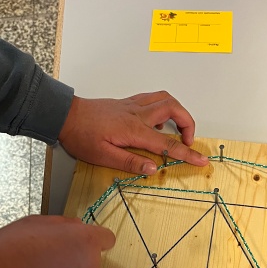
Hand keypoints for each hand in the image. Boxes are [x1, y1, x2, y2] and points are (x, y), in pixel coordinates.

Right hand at [0, 215, 114, 267]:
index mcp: (86, 240)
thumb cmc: (16, 243)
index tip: (78, 240)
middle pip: (91, 258)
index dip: (94, 238)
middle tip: (49, 254)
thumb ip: (65, 224)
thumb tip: (77, 226)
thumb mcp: (39, 221)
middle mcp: (90, 264)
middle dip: (76, 255)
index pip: (107, 238)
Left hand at [58, 90, 208, 174]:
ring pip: (165, 99)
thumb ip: (130, 163)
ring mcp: (133, 105)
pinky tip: (159, 121)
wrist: (65, 115)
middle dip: (188, 125)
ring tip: (179, 129)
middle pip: (174, 110)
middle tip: (188, 142)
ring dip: (178, 112)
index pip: (167, 144)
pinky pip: (153, 98)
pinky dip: (164, 107)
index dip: (187, 153)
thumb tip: (153, 169)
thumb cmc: (81, 136)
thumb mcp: (103, 157)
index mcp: (133, 130)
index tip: (201, 160)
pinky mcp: (128, 103)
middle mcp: (137, 114)